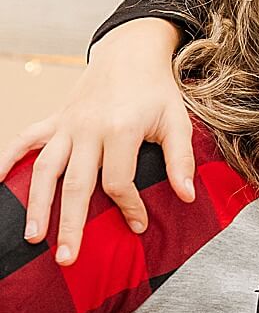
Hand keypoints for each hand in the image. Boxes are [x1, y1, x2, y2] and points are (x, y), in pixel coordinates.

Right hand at [0, 19, 192, 264]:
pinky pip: (25, 141)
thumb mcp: (177, 121)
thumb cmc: (156, 92)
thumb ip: (180, 160)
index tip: (139, 227)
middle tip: (67, 259)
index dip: (129, 208)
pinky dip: (7, 160)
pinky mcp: (54, 119)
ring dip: (36, 204)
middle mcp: (88, 129)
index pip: (119, 181)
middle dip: (70, 224)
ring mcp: (67, 125)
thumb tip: (186, 197)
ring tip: (33, 237)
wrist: (131, 53)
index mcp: (120, 130)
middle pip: (76, 184)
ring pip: (45, 169)